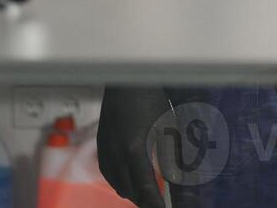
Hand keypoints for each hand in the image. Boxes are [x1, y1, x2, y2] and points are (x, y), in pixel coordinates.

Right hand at [97, 86, 171, 207]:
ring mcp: (105, 150)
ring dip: (132, 191)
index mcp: (135, 149)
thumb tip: (176, 176)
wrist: (125, 82)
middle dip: (144, 199)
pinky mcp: (100, 146)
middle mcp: (116, 154)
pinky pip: (108, 173)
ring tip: (147, 193)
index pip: (145, 188)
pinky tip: (129, 179)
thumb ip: (171, 154)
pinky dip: (120, 181)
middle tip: (158, 201)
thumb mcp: (167, 125)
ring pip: (117, 184)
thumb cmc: (149, 99)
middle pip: (129, 190)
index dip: (153, 204)